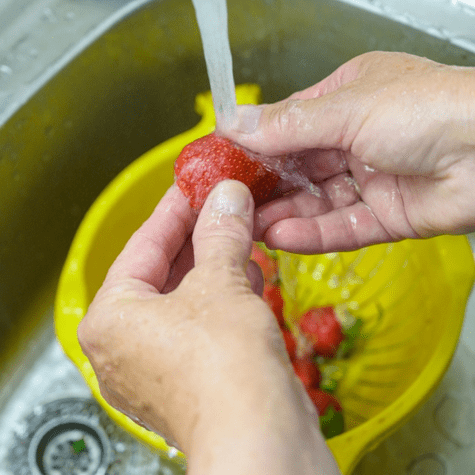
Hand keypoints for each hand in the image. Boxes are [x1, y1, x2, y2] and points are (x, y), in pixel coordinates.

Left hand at [77, 180, 340, 474]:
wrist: (262, 439)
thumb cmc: (225, 367)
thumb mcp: (221, 283)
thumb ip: (220, 233)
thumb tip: (227, 196)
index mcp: (111, 319)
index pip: (142, 245)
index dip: (173, 209)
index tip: (194, 186)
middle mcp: (124, 346)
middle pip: (163, 272)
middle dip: (198, 236)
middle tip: (221, 205)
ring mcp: (155, 366)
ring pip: (184, 297)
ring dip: (214, 264)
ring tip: (237, 233)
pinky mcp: (188, 379)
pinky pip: (199, 322)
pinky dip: (221, 295)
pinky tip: (246, 274)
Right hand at [224, 51, 474, 253]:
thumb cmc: (431, 109)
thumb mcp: (348, 109)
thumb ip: (289, 125)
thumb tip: (234, 122)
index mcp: (347, 100)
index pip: (288, 126)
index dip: (254, 145)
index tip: (221, 163)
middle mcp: (356, 140)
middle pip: (298, 169)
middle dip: (264, 188)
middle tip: (229, 204)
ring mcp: (371, 181)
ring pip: (316, 203)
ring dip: (282, 215)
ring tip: (247, 228)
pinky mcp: (385, 217)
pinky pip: (341, 228)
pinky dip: (311, 234)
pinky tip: (280, 238)